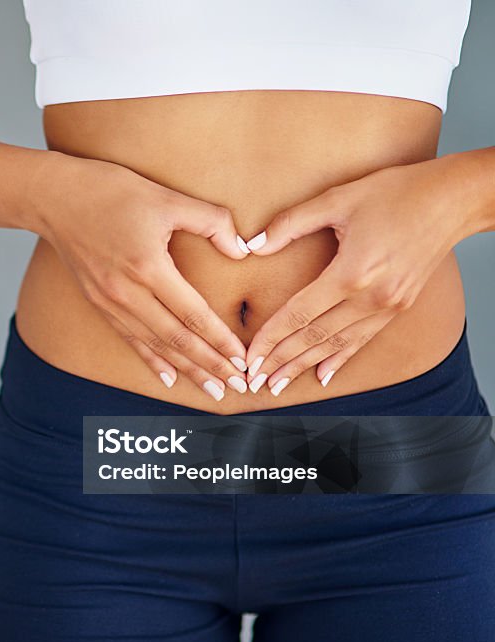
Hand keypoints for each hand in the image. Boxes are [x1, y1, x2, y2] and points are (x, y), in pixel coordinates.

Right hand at [30, 153, 251, 399]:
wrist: (54, 197)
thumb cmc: (110, 190)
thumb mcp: (166, 197)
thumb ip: (211, 221)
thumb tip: (241, 248)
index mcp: (147, 267)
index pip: (192, 314)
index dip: (220, 339)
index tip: (242, 359)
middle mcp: (126, 292)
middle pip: (177, 339)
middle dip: (210, 364)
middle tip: (238, 385)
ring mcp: (109, 301)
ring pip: (155, 345)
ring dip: (187, 369)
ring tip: (213, 388)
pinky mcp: (98, 303)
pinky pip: (130, 339)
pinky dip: (152, 360)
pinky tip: (170, 376)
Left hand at [241, 158, 467, 395]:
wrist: (455, 199)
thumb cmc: (397, 193)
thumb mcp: (338, 198)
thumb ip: (291, 223)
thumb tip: (253, 244)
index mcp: (352, 273)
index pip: (299, 315)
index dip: (271, 338)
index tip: (250, 356)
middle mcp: (371, 297)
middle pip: (315, 337)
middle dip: (282, 360)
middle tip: (255, 380)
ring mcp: (388, 306)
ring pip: (337, 344)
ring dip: (305, 365)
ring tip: (280, 383)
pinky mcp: (400, 307)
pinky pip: (363, 339)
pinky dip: (340, 358)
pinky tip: (323, 375)